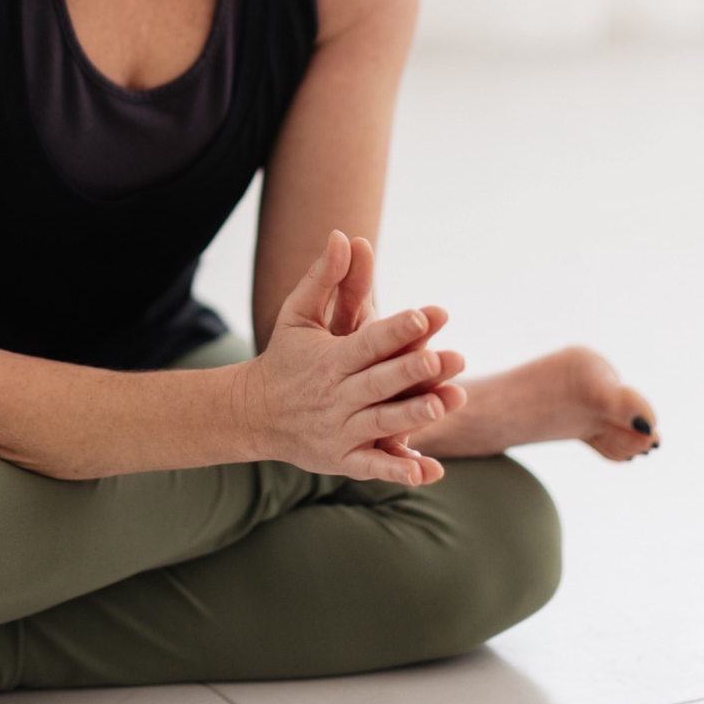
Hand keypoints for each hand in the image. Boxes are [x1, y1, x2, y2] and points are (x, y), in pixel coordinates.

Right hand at [237, 231, 464, 484]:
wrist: (255, 414)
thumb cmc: (284, 356)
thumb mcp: (297, 314)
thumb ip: (323, 276)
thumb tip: (342, 233)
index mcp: (328, 360)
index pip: (367, 342)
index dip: (395, 330)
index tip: (425, 314)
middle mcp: (335, 396)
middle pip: (379, 383)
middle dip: (411, 371)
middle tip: (447, 357)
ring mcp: (339, 431)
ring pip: (381, 424)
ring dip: (414, 416)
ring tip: (448, 402)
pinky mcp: (342, 460)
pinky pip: (372, 468)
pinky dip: (397, 470)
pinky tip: (427, 470)